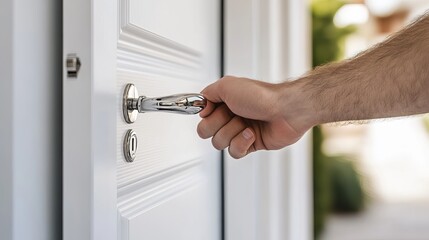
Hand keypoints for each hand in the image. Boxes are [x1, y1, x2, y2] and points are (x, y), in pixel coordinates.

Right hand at [197, 76, 312, 158]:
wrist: (286, 111)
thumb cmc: (262, 96)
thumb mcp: (227, 85)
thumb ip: (208, 93)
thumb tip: (201, 107)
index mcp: (224, 101)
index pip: (202, 116)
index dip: (207, 115)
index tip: (214, 109)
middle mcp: (230, 116)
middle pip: (206, 131)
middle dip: (219, 124)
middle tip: (233, 115)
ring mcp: (239, 131)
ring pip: (219, 143)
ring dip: (232, 133)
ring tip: (247, 124)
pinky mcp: (249, 144)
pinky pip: (234, 152)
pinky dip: (242, 143)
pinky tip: (252, 134)